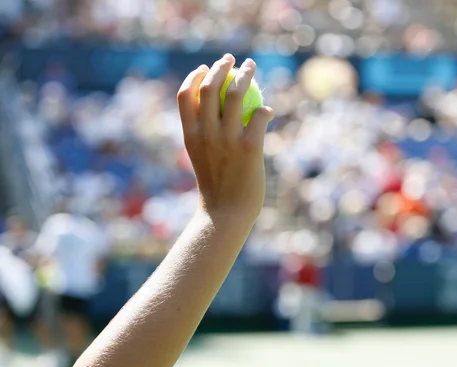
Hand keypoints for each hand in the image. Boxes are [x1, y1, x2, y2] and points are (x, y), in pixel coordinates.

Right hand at [177, 54, 273, 225]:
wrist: (225, 215)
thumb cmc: (216, 187)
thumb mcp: (201, 157)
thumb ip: (205, 134)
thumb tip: (216, 112)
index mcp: (190, 135)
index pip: (184, 96)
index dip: (194, 76)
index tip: (205, 68)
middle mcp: (206, 133)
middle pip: (210, 87)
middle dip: (221, 66)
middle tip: (232, 59)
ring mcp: (227, 139)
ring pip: (236, 94)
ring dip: (246, 75)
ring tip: (252, 67)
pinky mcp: (250, 147)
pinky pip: (260, 116)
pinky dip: (265, 109)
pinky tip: (268, 110)